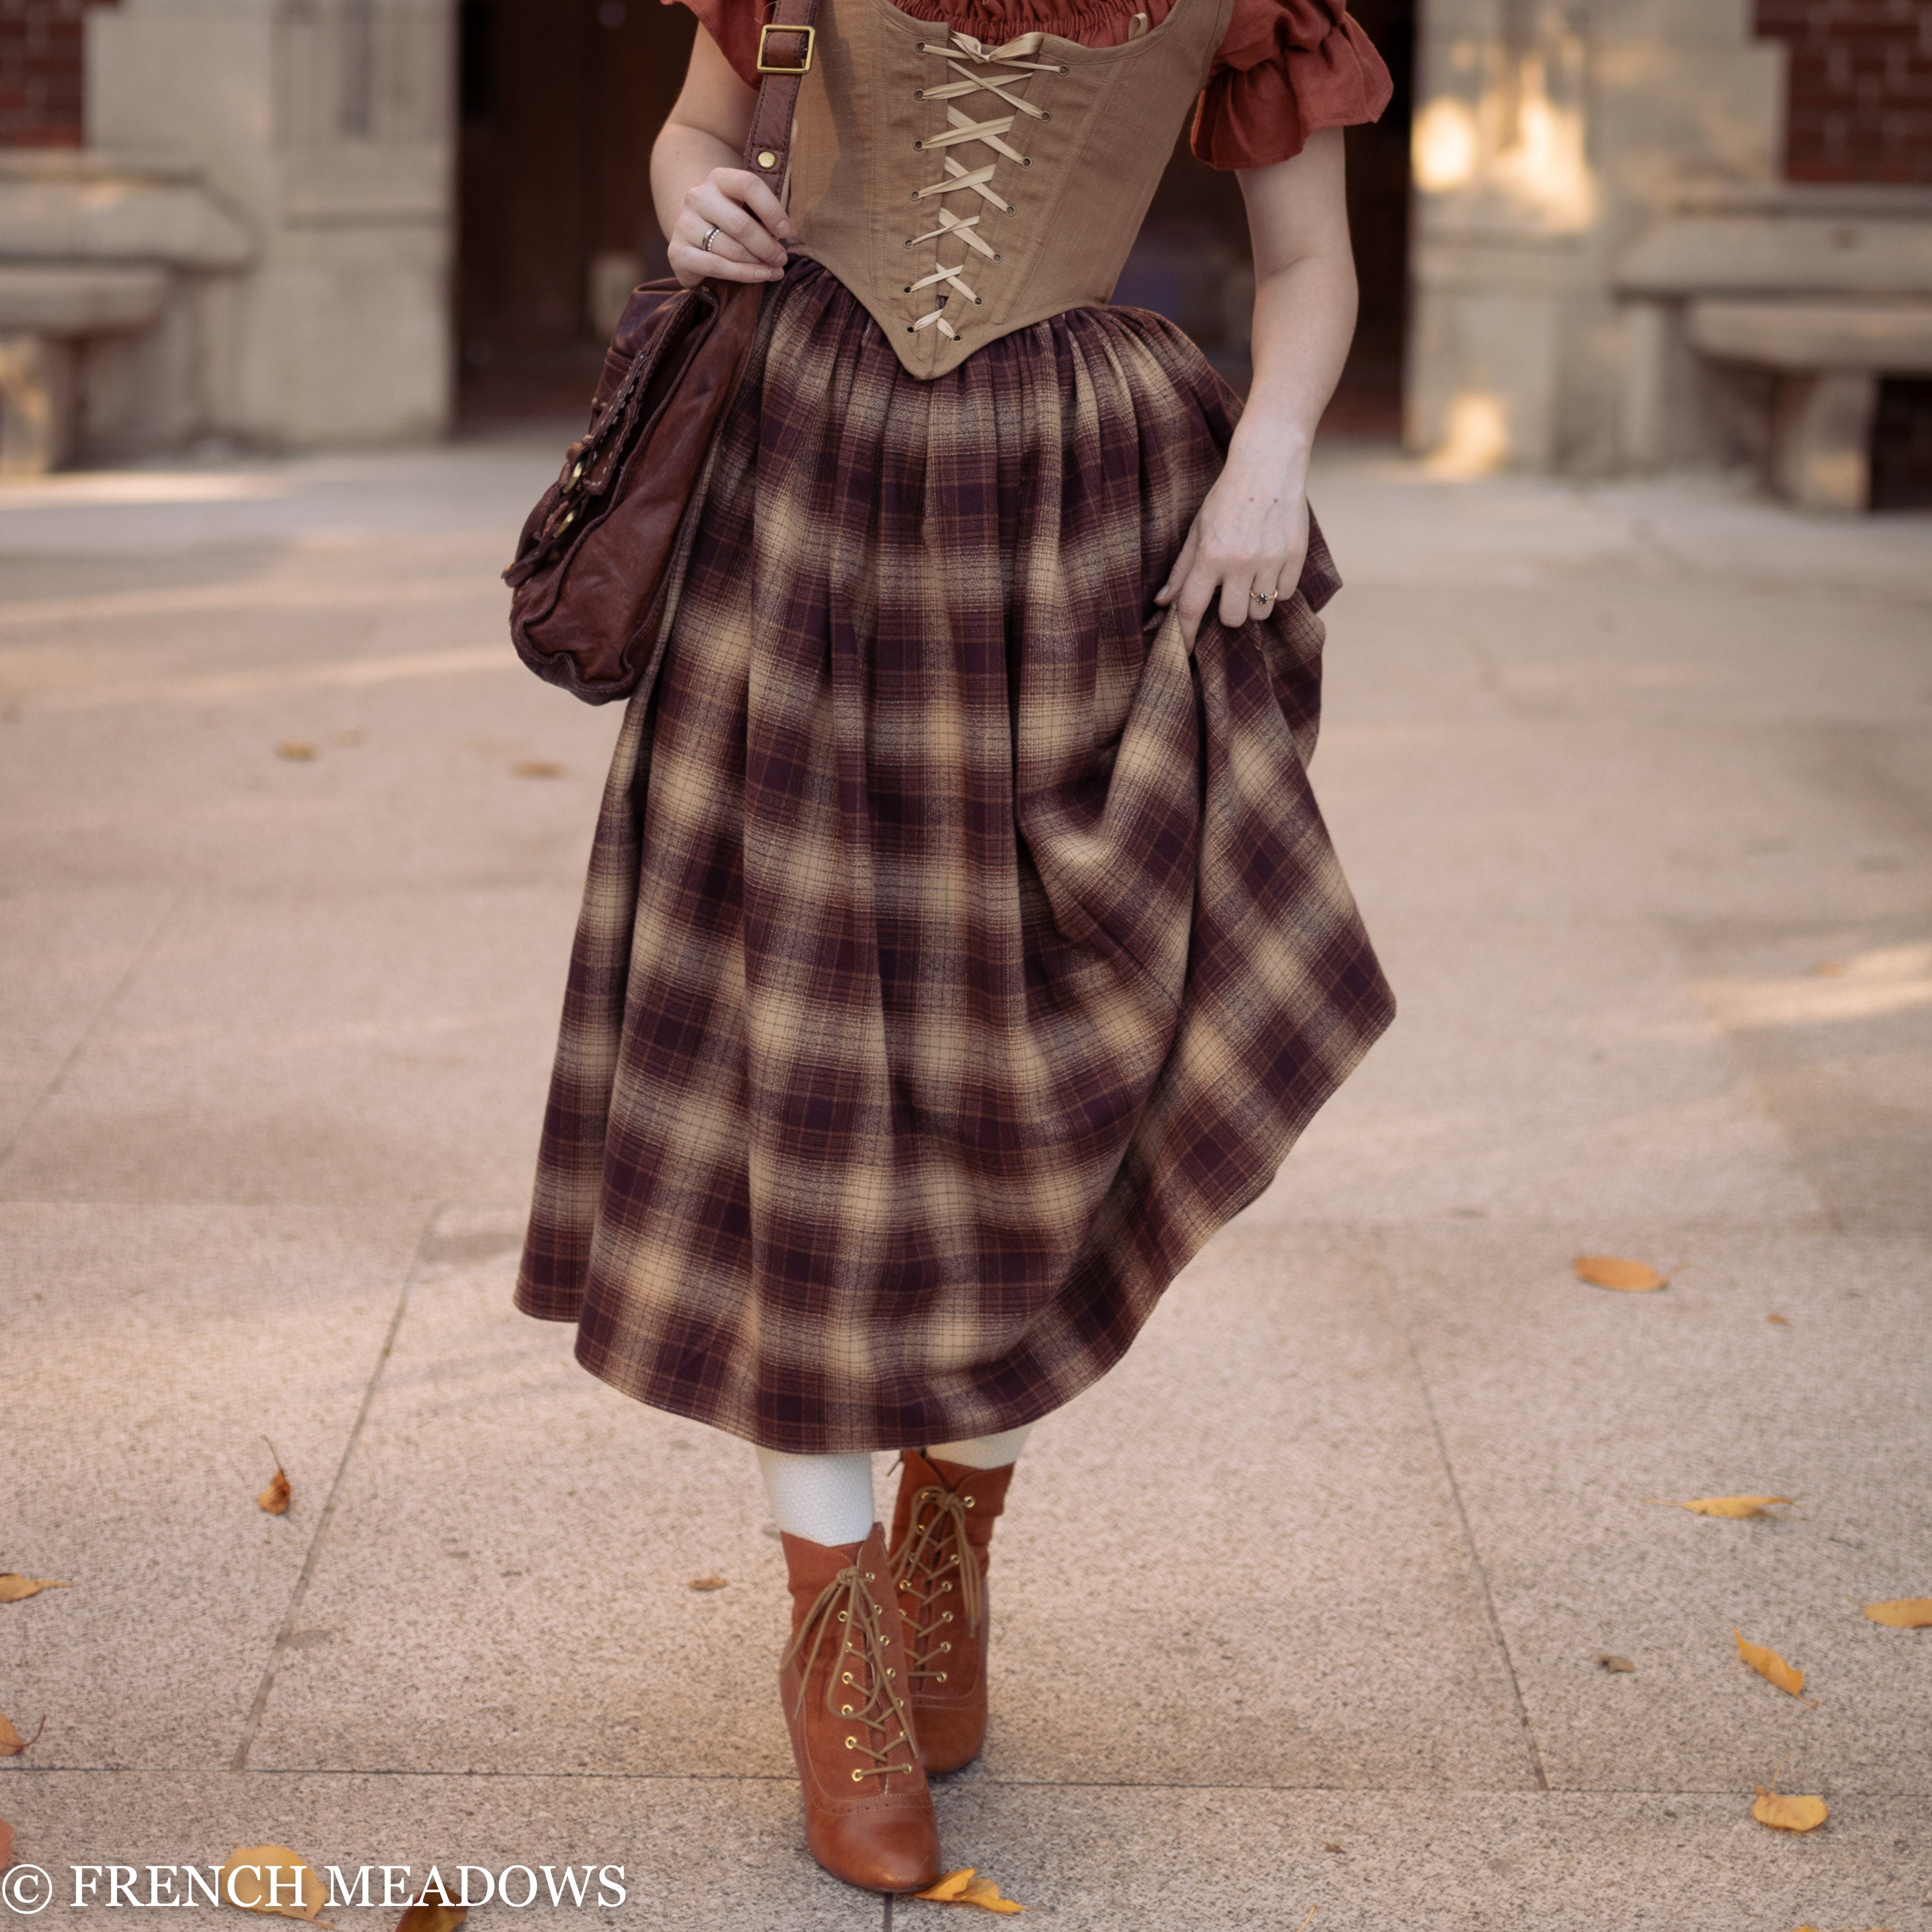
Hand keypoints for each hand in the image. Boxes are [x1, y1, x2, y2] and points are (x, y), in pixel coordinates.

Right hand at [668, 167, 791, 287]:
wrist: (697, 240)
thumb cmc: (735, 219)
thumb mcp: (756, 197)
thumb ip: (778, 166)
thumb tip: (798, 127)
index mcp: (719, 178)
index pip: (748, 185)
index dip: (772, 210)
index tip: (786, 230)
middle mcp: (697, 197)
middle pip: (741, 224)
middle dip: (767, 246)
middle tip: (781, 258)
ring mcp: (684, 224)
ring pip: (730, 249)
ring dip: (757, 263)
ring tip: (773, 270)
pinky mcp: (678, 251)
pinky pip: (716, 266)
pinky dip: (742, 274)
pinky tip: (759, 277)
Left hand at [1154, 437, 1310, 647]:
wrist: (1269, 464)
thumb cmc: (1227, 497)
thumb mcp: (1198, 529)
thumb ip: (1182, 569)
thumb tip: (1163, 604)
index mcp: (1211, 555)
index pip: (1193, 608)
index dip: (1186, 635)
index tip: (1184, 651)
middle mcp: (1240, 561)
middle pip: (1233, 619)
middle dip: (1230, 613)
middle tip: (1230, 594)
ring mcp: (1271, 560)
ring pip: (1262, 611)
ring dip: (1255, 602)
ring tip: (1253, 576)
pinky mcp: (1295, 556)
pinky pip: (1286, 594)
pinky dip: (1278, 587)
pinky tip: (1272, 565)